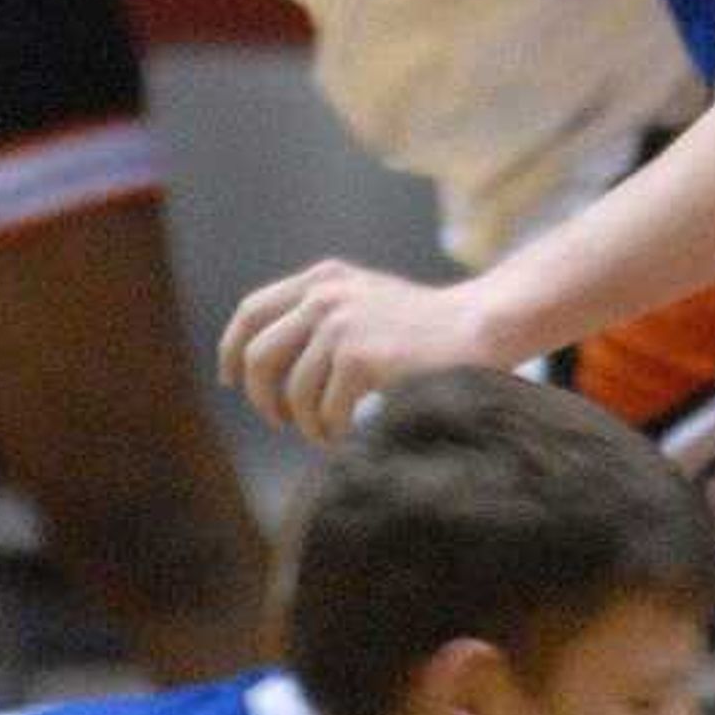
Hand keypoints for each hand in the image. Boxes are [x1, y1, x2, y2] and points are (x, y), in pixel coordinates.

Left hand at [218, 259, 496, 441]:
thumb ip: (321, 315)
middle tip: (280, 421)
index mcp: (323, 279)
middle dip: (263, 398)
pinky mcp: (362, 358)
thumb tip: (267, 366)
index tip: (231, 380)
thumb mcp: (366, 300)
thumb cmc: (428, 327)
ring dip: (306, 424)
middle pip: (258, 357)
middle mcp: (325, 297)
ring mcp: (342, 326)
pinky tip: (348, 435)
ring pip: (294, 394)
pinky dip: (333, 432)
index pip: (252, 312)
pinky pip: (326, 411)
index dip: (231, 350)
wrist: (483, 326)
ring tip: (327, 434)